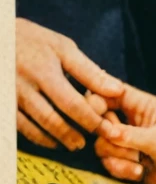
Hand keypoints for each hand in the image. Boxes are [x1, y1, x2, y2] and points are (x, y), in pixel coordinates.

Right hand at [17, 18, 123, 150]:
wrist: (0, 39)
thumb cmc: (35, 41)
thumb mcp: (63, 48)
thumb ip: (89, 71)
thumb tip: (116, 90)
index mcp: (45, 70)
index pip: (72, 102)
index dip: (91, 119)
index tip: (106, 128)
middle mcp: (27, 86)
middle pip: (54, 118)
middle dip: (75, 133)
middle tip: (91, 141)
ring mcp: (12, 98)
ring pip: (37, 126)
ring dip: (59, 138)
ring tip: (76, 144)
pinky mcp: (5, 105)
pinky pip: (21, 128)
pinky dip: (38, 137)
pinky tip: (52, 140)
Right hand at [94, 84, 155, 183]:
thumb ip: (131, 135)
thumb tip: (106, 132)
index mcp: (142, 106)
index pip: (112, 93)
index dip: (99, 100)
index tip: (99, 115)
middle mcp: (131, 121)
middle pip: (101, 121)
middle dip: (109, 136)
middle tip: (123, 143)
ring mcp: (127, 142)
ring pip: (102, 145)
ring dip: (118, 157)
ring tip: (138, 161)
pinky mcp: (125, 161)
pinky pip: (108, 163)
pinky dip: (120, 170)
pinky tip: (138, 172)